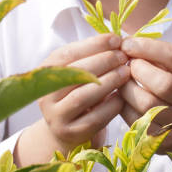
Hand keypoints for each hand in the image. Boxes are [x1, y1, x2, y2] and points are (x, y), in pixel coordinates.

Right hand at [15, 34, 128, 164]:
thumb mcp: (80, 71)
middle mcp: (45, 95)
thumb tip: (119, 39)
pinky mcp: (70, 133)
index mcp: (46, 73)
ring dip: (108, 82)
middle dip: (103, 61)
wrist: (69, 129)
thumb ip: (93, 56)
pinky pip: (93, 118)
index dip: (93, 44)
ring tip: (126, 72)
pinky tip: (123, 96)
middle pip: (74, 74)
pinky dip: (110, 105)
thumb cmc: (80, 91)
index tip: (116, 39)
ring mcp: (55, 116)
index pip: (66, 54)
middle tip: (124, 57)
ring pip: (82, 96)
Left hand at [118, 36, 171, 155]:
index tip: (127, 43)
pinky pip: (136, 120)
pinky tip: (122, 97)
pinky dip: (124, 106)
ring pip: (147, 103)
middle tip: (127, 65)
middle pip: (163, 83)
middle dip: (138, 70)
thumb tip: (124, 41)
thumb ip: (157, 56)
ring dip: (127, 88)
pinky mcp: (164, 139)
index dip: (146, 47)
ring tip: (122, 81)